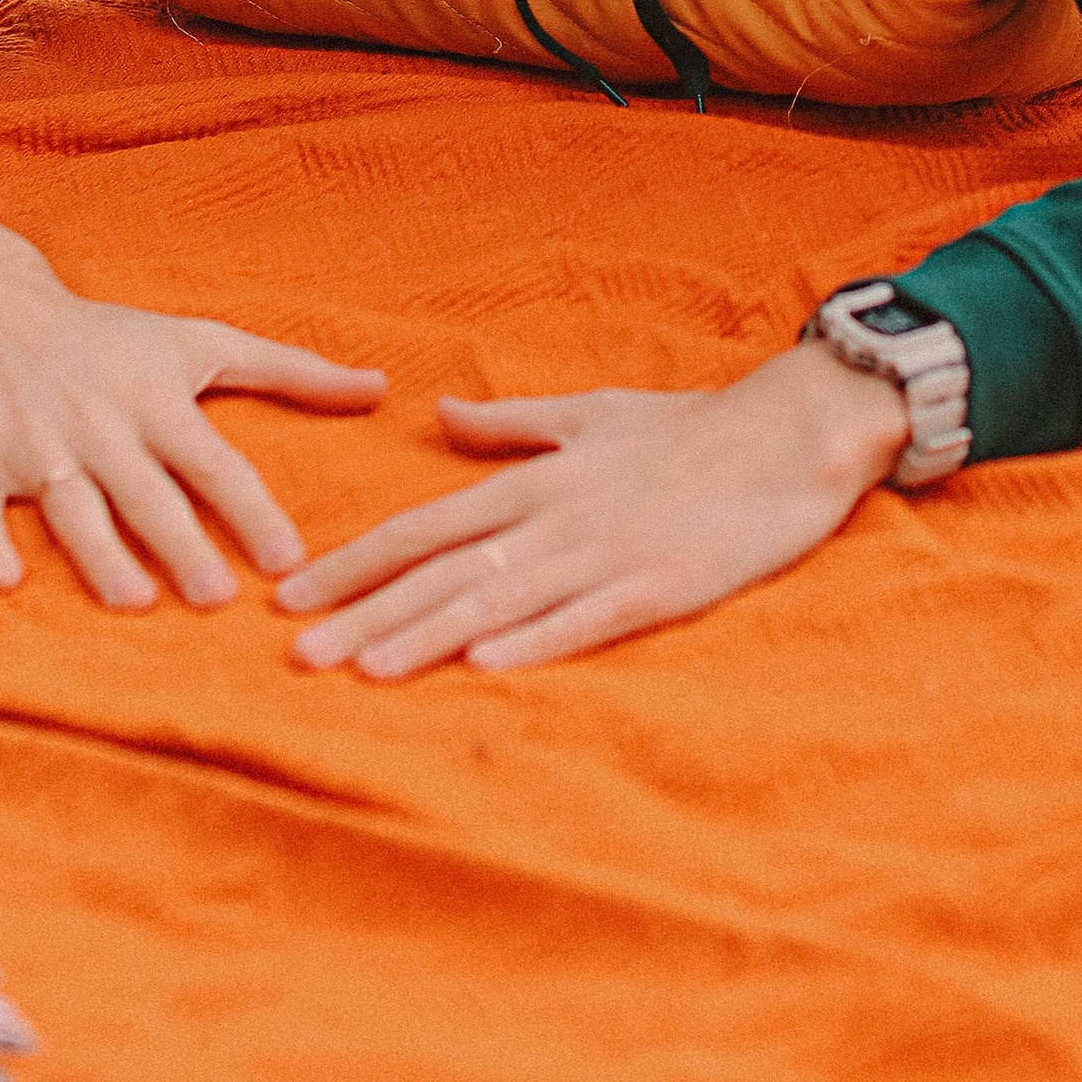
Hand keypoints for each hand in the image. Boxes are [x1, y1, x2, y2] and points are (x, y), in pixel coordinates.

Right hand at [0, 163, 386, 608]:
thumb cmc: (109, 336)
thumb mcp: (202, 342)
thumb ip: (292, 372)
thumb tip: (381, 389)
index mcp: (157, 403)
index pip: (216, 465)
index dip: (253, 513)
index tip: (291, 562)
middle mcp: (101, 426)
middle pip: (148, 495)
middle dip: (183, 545)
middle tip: (218, 600)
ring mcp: (33, 443)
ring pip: (71, 506)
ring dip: (100, 554)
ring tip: (134, 602)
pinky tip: (6, 581)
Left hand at [274, 340, 913, 677]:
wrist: (791, 429)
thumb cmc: (689, 426)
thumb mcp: (591, 412)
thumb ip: (511, 425)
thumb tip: (439, 416)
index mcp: (537, 480)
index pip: (424, 525)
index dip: (355, 562)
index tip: (290, 597)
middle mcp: (557, 517)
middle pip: (444, 571)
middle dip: (366, 614)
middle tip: (294, 656)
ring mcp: (606, 554)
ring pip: (499, 600)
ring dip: (427, 635)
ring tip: (363, 670)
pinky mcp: (659, 585)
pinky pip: (586, 620)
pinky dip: (535, 640)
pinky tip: (486, 665)